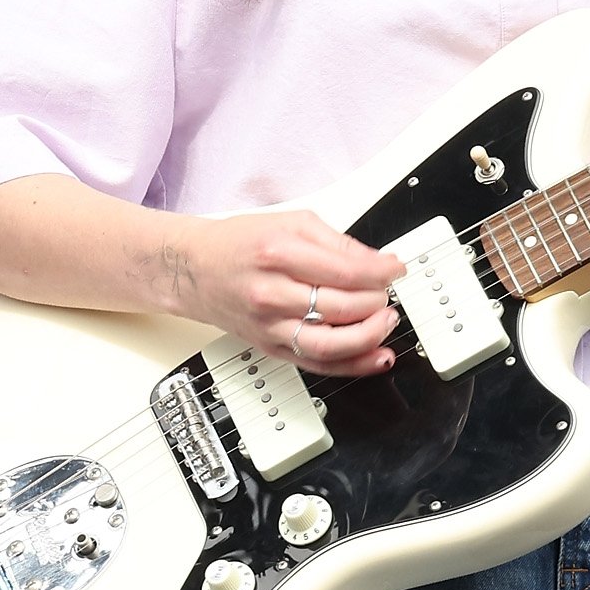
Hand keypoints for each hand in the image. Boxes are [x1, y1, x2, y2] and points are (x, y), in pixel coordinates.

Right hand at [157, 210, 402, 375]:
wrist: (193, 269)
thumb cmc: (239, 244)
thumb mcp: (291, 223)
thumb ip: (337, 242)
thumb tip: (376, 262)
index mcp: (279, 254)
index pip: (345, 271)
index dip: (381, 273)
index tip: (396, 269)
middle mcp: (272, 294)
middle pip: (340, 308)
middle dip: (376, 302)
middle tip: (387, 293)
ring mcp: (270, 325)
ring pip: (329, 344)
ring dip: (369, 337)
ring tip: (386, 322)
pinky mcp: (270, 347)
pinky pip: (316, 364)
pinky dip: (352, 366)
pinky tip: (375, 358)